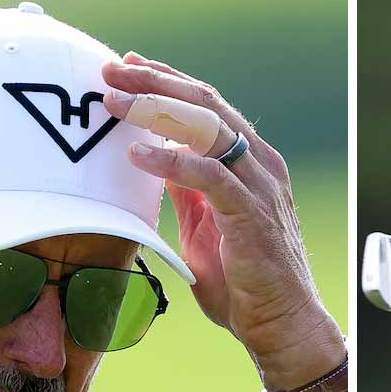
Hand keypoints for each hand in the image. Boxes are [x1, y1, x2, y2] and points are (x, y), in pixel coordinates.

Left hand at [102, 53, 343, 390]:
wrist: (280, 325)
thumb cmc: (243, 281)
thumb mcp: (204, 225)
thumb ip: (188, 190)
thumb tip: (156, 158)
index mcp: (247, 162)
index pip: (204, 104)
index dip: (164, 80)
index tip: (126, 66)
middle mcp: (257, 164)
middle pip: (203, 102)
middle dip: (153, 81)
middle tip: (110, 68)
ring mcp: (259, 186)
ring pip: (206, 127)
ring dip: (155, 109)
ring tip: (114, 101)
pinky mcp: (252, 213)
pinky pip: (209, 175)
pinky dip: (170, 160)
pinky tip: (137, 154)